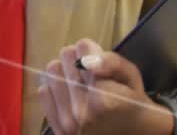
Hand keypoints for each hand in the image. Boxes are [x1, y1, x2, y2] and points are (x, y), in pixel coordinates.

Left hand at [38, 38, 174, 134]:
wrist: (129, 132)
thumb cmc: (132, 101)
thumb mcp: (131, 77)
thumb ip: (112, 63)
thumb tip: (87, 62)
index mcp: (103, 100)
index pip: (82, 53)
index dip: (91, 51)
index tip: (99, 59)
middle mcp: (81, 113)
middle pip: (66, 56)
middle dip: (79, 58)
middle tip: (92, 70)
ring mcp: (66, 122)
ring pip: (53, 70)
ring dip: (66, 70)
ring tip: (82, 81)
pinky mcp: (57, 128)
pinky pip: (44, 91)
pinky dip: (56, 87)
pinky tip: (71, 94)